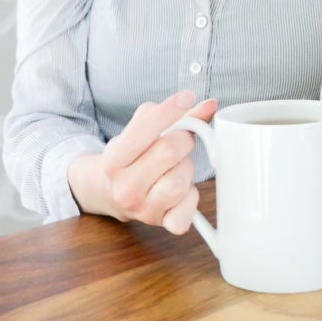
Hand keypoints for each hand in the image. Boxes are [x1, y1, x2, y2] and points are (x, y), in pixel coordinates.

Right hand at [75, 91, 217, 232]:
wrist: (112, 192)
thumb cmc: (132, 156)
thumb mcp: (140, 130)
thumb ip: (172, 115)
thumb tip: (210, 105)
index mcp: (114, 160)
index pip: (142, 132)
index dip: (169, 112)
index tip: (186, 97)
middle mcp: (125, 188)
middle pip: (169, 152)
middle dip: (183, 140)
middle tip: (180, 141)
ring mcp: (142, 209)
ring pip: (180, 181)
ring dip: (186, 168)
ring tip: (176, 167)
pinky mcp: (161, 224)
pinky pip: (188, 210)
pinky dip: (191, 197)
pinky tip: (181, 189)